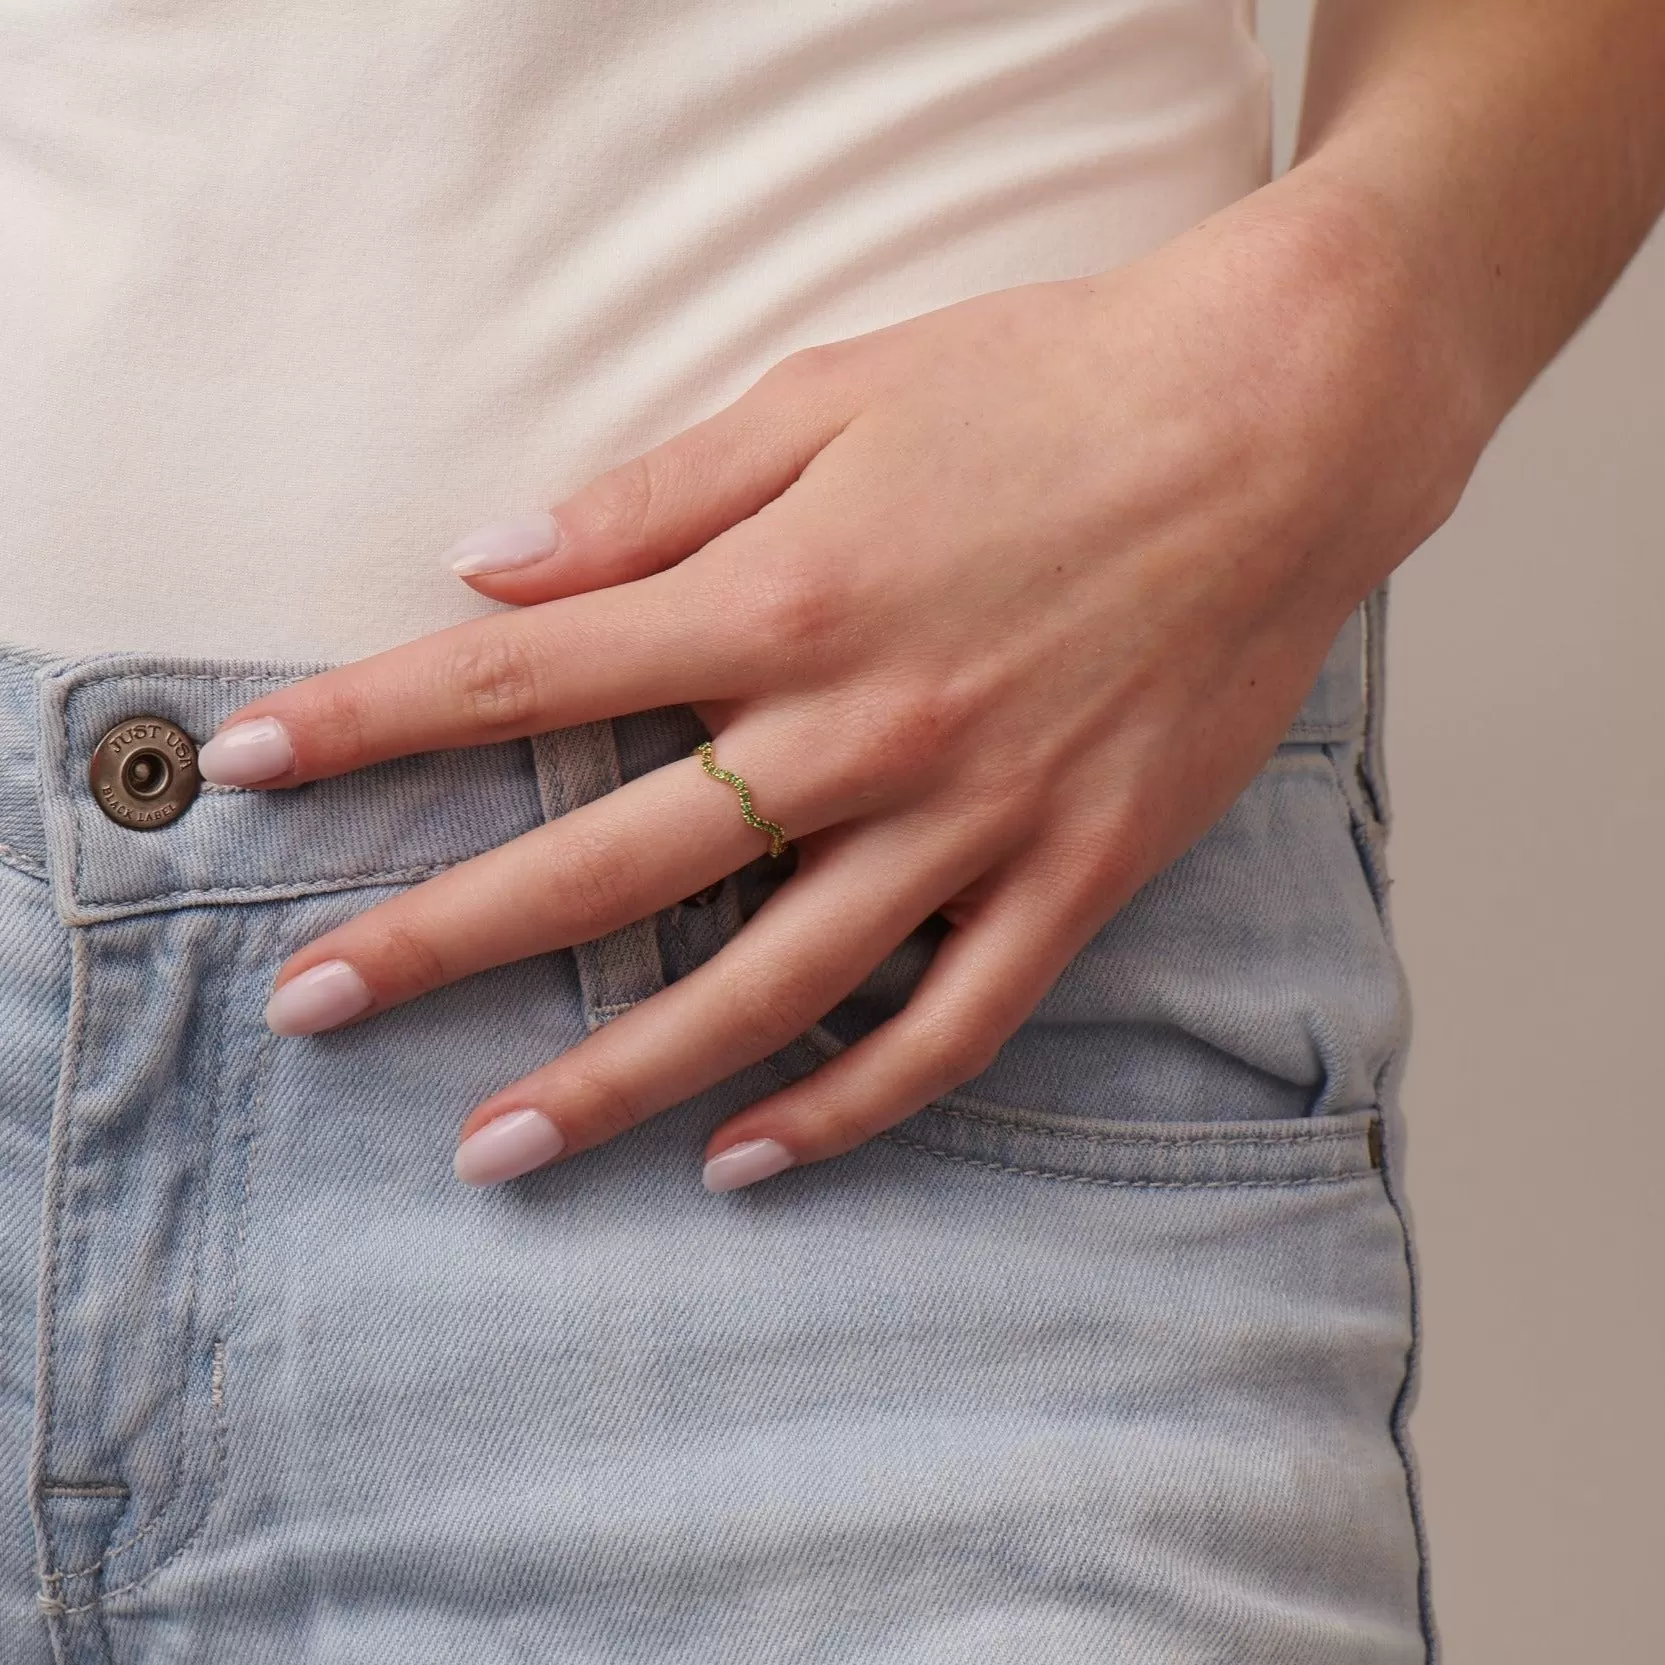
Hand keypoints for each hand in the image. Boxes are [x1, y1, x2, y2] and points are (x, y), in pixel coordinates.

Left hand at [200, 175, 1480, 1191]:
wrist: (1277, 423)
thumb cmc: (1054, 384)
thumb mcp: (834, 392)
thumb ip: (659, 493)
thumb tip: (494, 561)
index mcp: (786, 593)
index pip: (524, 674)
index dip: (369, 721)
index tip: (249, 766)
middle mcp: (864, 727)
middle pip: (606, 861)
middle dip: (436, 936)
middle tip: (309, 1004)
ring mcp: (974, 820)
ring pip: (763, 986)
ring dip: (612, 1078)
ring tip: (490, 1148)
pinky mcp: (1076, 874)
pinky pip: (948, 1025)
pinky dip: (844, 1104)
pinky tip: (743, 1158)